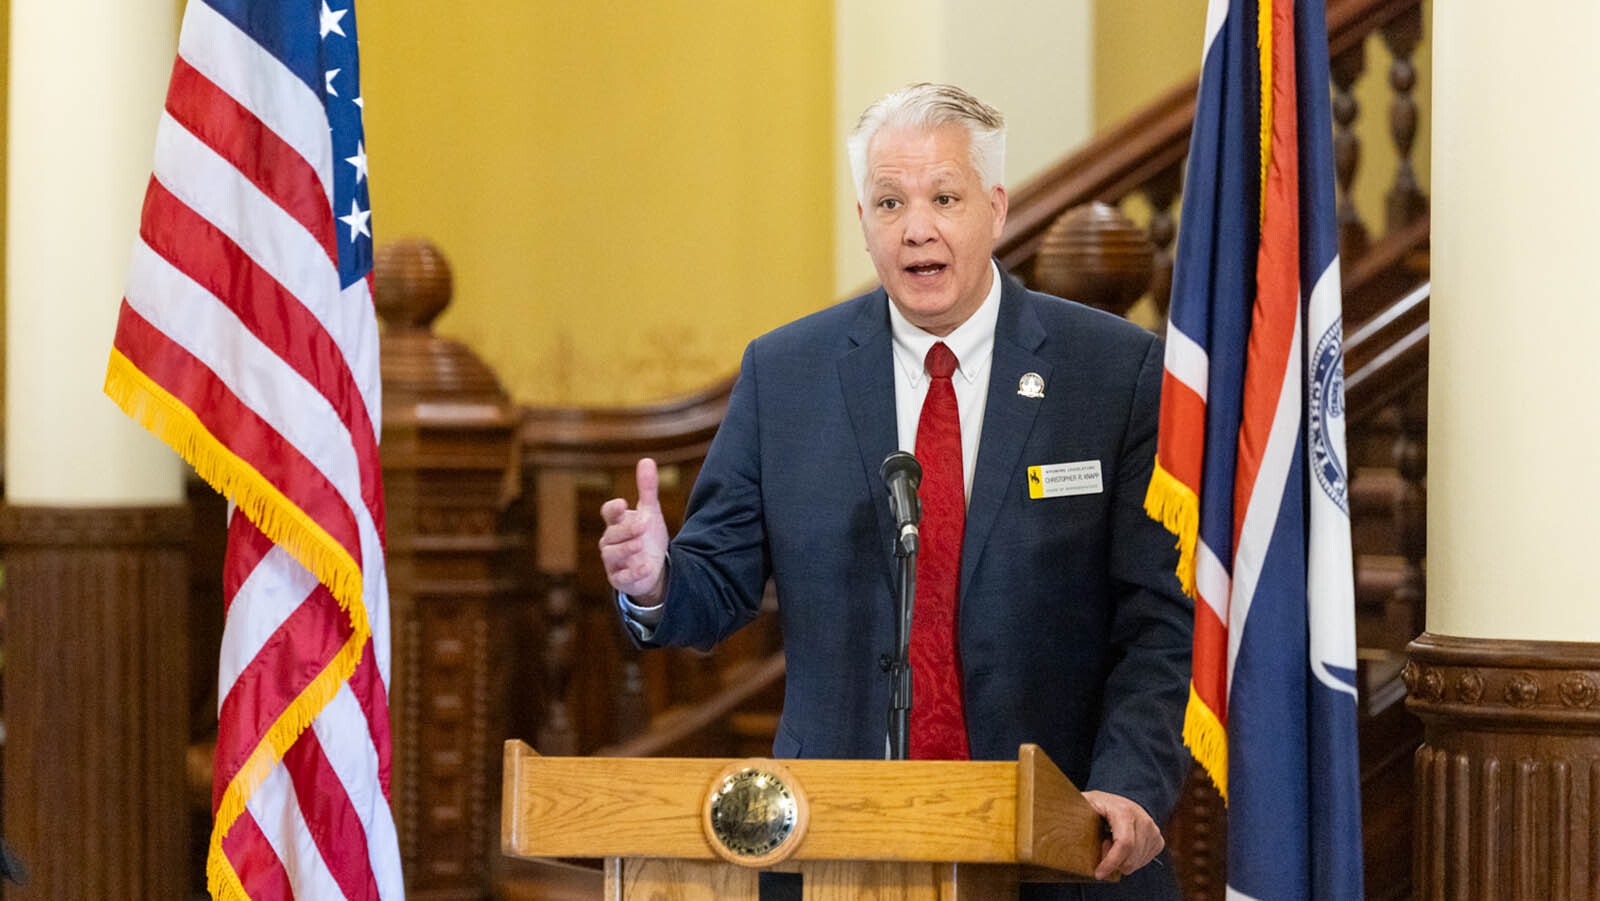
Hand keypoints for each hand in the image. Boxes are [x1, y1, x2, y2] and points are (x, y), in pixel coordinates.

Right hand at [599, 458, 669, 604]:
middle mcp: (611, 541)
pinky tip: (647, 567)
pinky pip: (622, 577)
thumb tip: (646, 459)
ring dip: (626, 549)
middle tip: (644, 523)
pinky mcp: (620, 579)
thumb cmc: (646, 536)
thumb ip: (647, 488)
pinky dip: (633, 573)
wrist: (653, 568)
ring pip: (612, 555)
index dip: (614, 509)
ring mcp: (614, 562)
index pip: (609, 513)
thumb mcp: (650, 511)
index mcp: (616, 523)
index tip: (624, 504)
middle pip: (612, 534)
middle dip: (627, 529)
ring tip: (640, 545)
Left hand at [1081, 790, 1164, 880]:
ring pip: (1137, 862)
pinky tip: (1124, 848)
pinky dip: (1131, 861)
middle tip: (1102, 848)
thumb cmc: (1102, 804)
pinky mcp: (1158, 839)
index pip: (1124, 844)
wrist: (1124, 799)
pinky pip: (1144, 861)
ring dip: (1121, 861)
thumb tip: (1060, 815)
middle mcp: (1143, 819)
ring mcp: (1153, 830)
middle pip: (1130, 858)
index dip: (1111, 862)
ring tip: (1111, 844)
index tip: (1098, 873)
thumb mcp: (1087, 802)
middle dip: (1113, 862)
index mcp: (1124, 811)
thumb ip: (1076, 809)